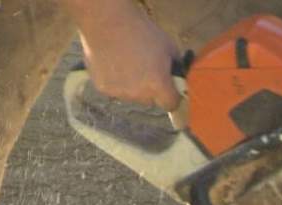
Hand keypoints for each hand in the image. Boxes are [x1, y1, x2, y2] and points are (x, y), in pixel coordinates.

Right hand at [61, 0, 181, 109]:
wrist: (108, 22)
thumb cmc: (142, 32)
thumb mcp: (169, 48)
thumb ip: (176, 68)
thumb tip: (178, 78)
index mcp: (158, 85)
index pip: (171, 104)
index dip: (172, 96)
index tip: (169, 89)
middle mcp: (139, 94)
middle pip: (151, 101)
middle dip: (152, 90)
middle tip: (147, 71)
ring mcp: (120, 93)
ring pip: (132, 96)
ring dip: (133, 86)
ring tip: (129, 64)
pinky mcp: (104, 88)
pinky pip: (116, 90)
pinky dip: (117, 82)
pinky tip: (115, 64)